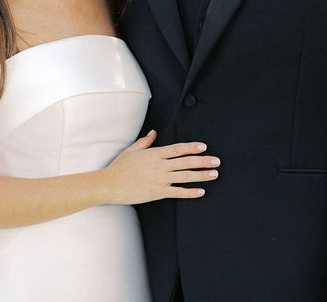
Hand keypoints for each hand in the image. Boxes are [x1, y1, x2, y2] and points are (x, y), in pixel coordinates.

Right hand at [101, 130, 219, 204]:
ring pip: (185, 176)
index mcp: (154, 154)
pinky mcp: (158, 193)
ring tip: (214, 174)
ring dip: (201, 175)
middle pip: (186, 162)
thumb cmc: (119, 167)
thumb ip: (145, 141)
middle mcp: (160, 166)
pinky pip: (177, 192)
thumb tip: (154, 133)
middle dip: (203, 161)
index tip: (204, 147)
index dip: (192, 147)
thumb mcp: (131, 150)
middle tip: (217, 161)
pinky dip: (190, 192)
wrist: (109, 184)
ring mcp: (160, 179)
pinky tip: (201, 192)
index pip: (178, 149)